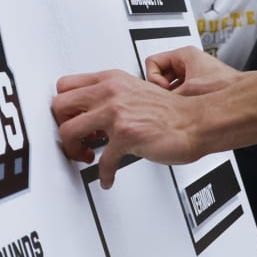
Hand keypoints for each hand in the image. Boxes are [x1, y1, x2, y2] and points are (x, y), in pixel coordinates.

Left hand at [51, 69, 201, 187]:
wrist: (196, 122)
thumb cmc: (171, 112)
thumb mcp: (135, 90)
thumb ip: (111, 96)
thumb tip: (90, 111)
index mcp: (112, 80)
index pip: (65, 85)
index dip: (63, 106)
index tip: (68, 118)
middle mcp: (111, 93)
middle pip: (59, 106)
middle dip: (61, 127)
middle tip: (74, 139)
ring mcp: (117, 114)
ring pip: (69, 131)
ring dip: (73, 150)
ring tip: (86, 156)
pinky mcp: (126, 136)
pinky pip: (102, 161)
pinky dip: (104, 175)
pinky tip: (108, 177)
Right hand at [145, 45, 236, 95]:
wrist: (241, 94)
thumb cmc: (223, 85)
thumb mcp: (188, 91)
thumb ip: (167, 96)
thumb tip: (153, 104)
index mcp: (184, 54)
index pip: (153, 61)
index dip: (153, 76)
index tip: (162, 87)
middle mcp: (186, 61)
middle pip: (159, 73)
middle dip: (161, 87)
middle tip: (168, 97)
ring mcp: (190, 73)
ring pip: (168, 83)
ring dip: (170, 94)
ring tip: (177, 102)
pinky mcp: (195, 83)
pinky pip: (177, 90)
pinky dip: (177, 98)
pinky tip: (183, 106)